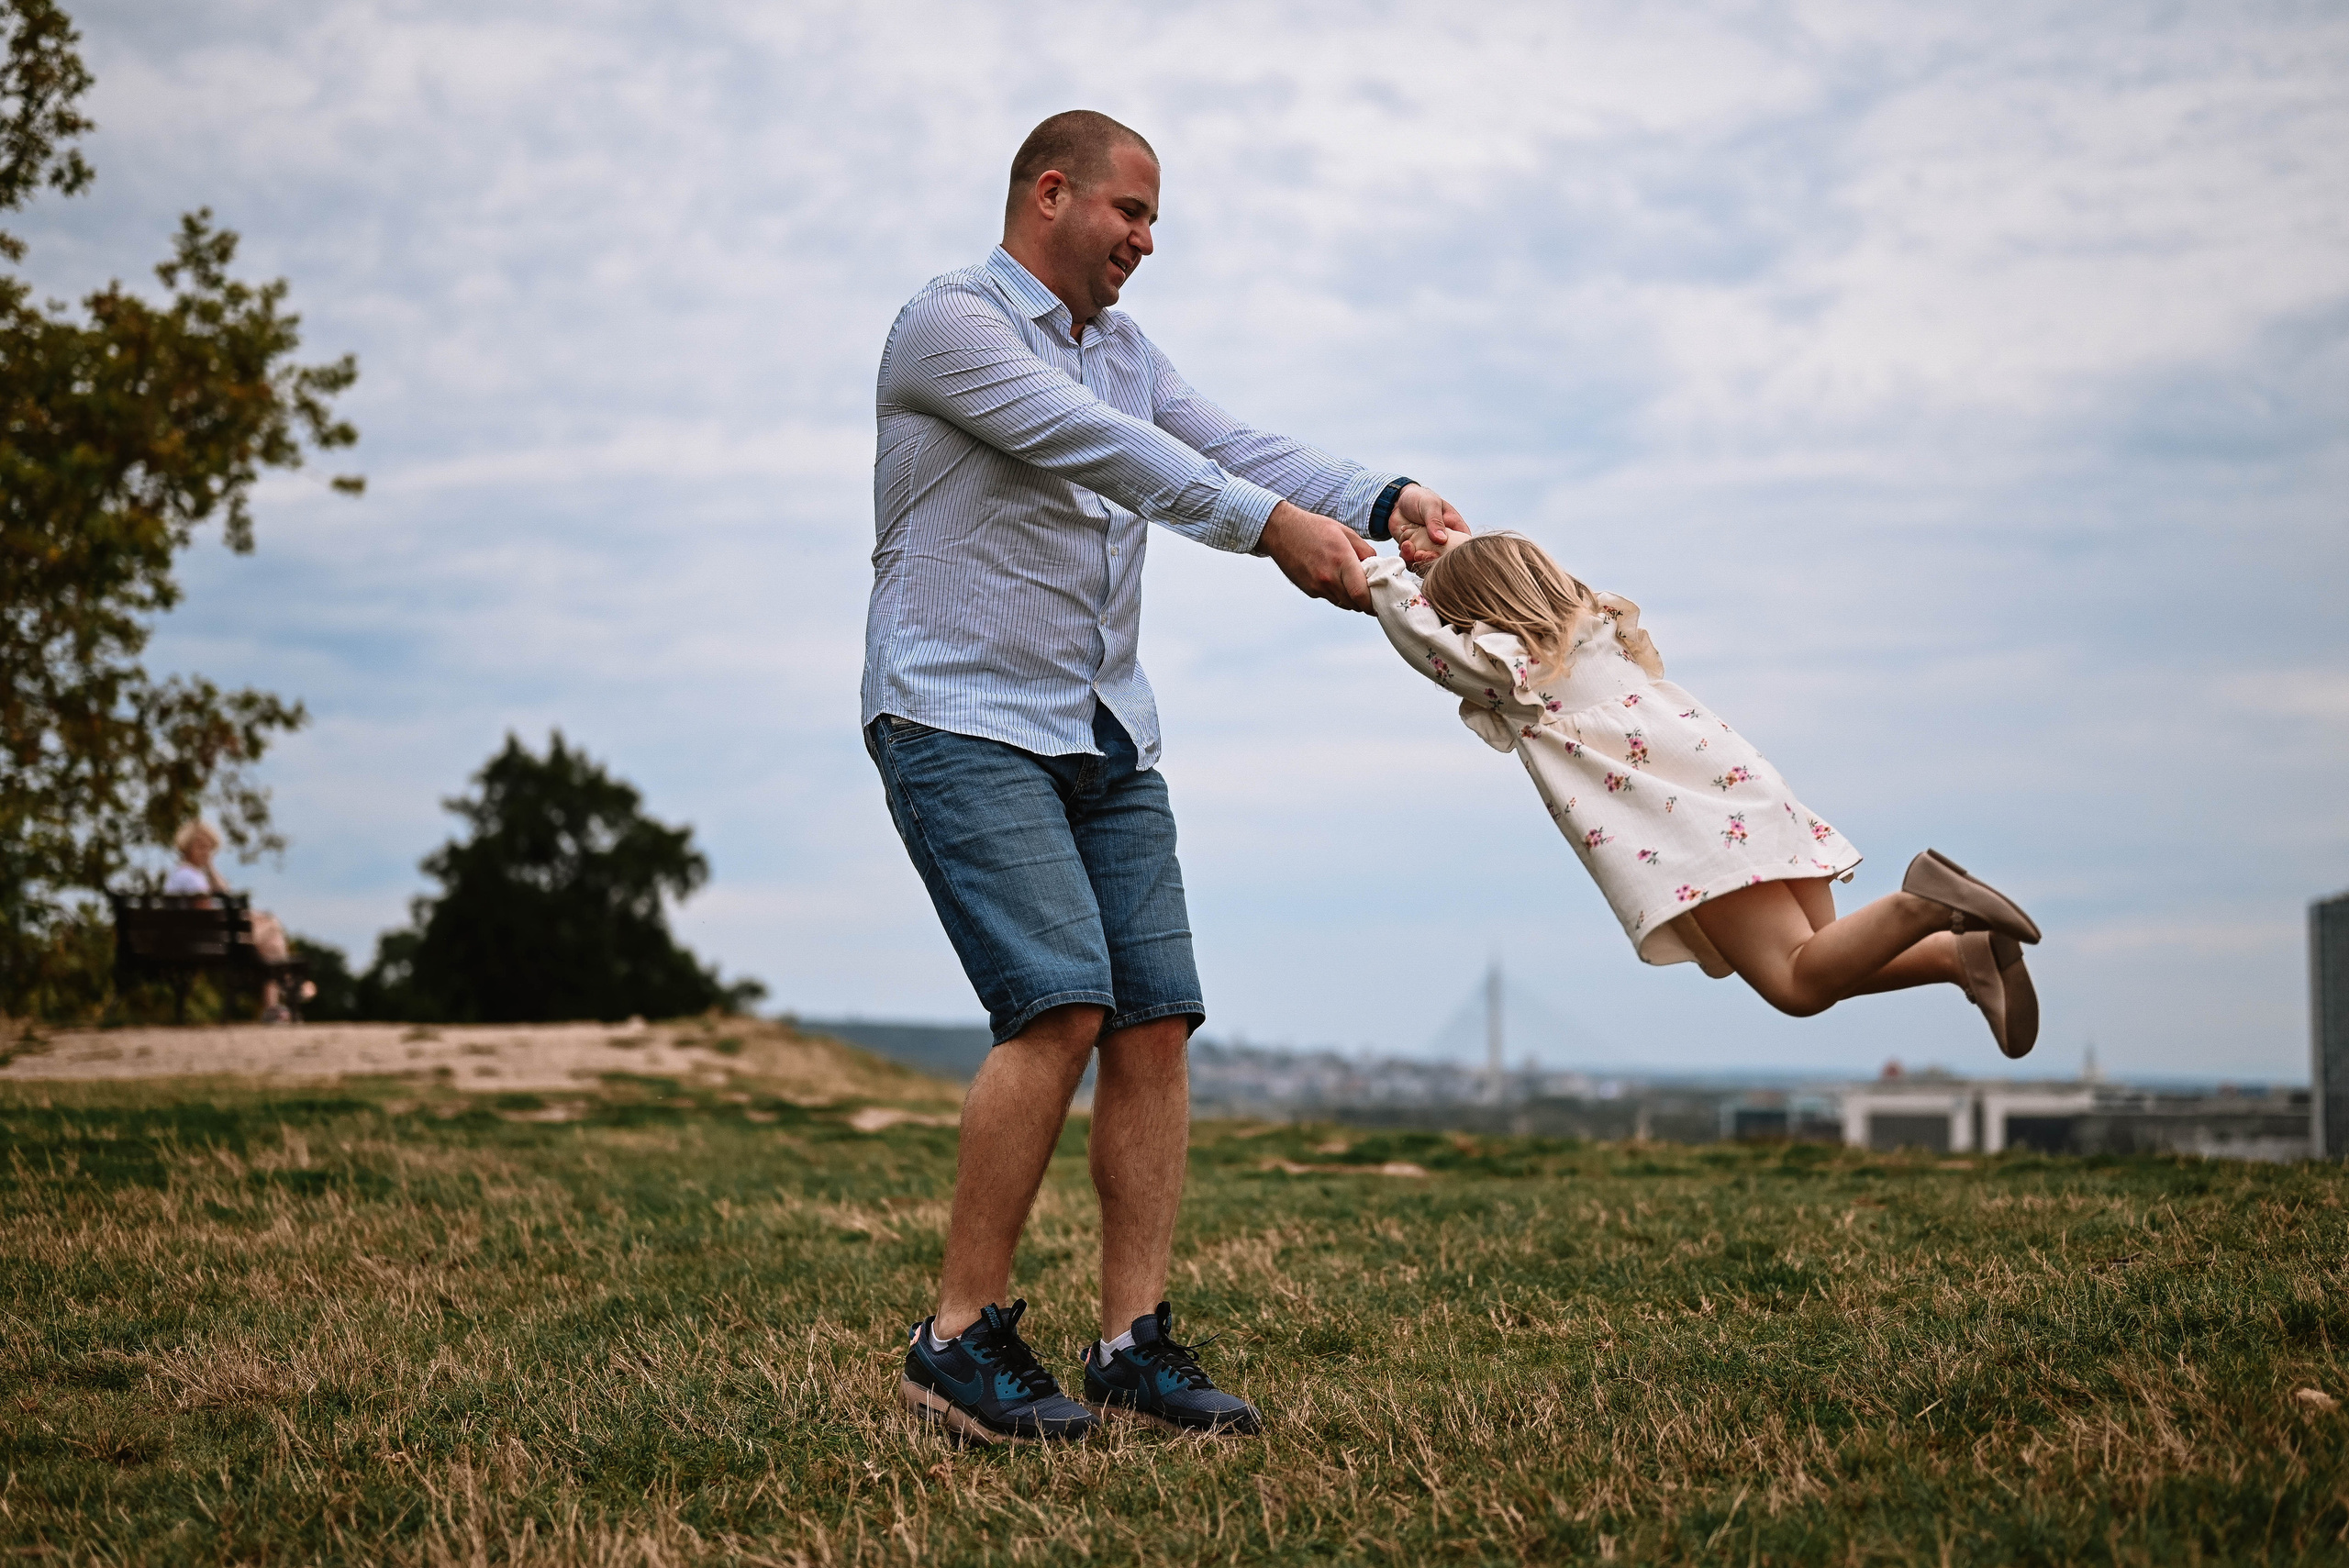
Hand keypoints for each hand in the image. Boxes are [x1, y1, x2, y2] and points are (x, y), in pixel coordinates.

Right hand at [1259, 500, 1375, 612]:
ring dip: (1351, 599)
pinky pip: (1329, 598)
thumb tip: (1377, 567)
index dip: (1372, 603)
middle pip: (1354, 603)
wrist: (1281, 531)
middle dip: (1364, 602)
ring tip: (1352, 584)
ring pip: (1342, 603)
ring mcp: (1317, 586)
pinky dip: (1337, 593)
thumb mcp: (1345, 532)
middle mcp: (1328, 577)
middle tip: (1370, 593)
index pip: (1361, 594)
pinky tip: (1334, 578)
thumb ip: (1365, 551)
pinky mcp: (1309, 590)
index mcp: (1341, 560)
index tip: (1379, 602)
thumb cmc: (1313, 528)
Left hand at [1390, 483, 1468, 567]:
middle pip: (1443, 561)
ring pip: (1427, 565)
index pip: (1460, 548)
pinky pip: (1413, 562)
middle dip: (1430, 561)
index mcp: (1455, 530)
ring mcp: (1429, 548)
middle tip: (1419, 553)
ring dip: (1416, 561)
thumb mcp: (1429, 505)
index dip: (1451, 556)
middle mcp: (1444, 543)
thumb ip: (1435, 521)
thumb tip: (1441, 539)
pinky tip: (1404, 544)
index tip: (1436, 553)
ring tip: (1408, 546)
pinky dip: (1407, 557)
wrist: (1397, 502)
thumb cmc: (1419, 498)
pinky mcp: (1415, 552)